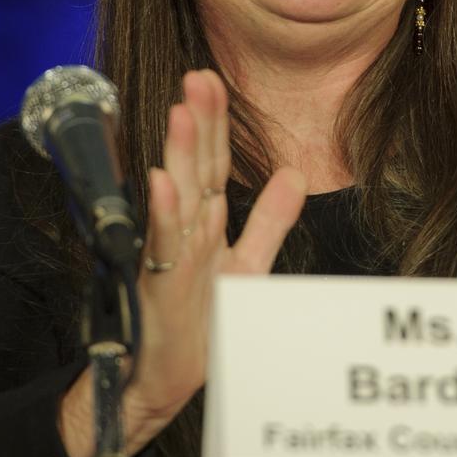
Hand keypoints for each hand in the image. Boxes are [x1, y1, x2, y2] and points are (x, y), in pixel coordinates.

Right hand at [59, 69, 305, 456]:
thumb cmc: (200, 321)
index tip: (214, 79)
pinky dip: (164, 214)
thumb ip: (270, 219)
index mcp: (206, 221)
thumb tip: (296, 173)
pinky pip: (164, 246)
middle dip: (198, 121)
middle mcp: (185, 231)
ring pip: (179, 196)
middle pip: (195, 166)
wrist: (163, 380)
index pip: (213, 161)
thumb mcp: (248, 264)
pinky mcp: (160, 287)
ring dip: (179, 154)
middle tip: (198, 76)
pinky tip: (163, 183)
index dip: (216, 121)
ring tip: (182, 111)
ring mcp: (169, 256)